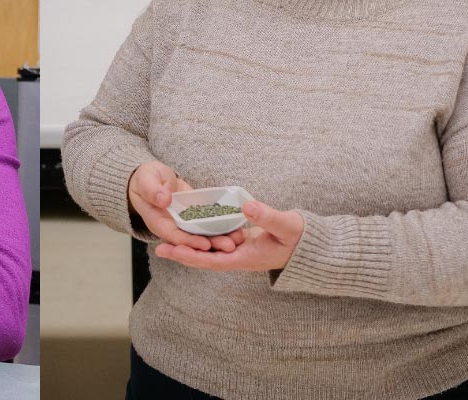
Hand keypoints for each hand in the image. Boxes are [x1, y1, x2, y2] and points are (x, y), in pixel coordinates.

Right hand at [127, 161, 238, 251]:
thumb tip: (164, 199)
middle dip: (212, 244)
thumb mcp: (146, 181)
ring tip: (239, 237)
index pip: (176, 237)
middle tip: (231, 245)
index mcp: (158, 222)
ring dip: (220, 236)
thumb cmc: (144, 178)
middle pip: (193, 239)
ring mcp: (184, 220)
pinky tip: (236, 223)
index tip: (206, 244)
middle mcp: (173, 226)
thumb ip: (153, 190)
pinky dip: (221, 223)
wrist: (151, 176)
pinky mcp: (194, 213)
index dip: (190, 242)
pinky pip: (208, 220)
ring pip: (203, 232)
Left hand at [154, 200, 304, 271]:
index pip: (211, 261)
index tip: (170, 251)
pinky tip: (191, 226)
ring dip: (189, 244)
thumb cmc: (300, 238)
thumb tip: (245, 207)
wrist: (310, 245)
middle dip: (182, 252)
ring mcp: (239, 250)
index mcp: (246, 258)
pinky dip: (203, 235)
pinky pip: (217, 241)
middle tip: (157, 245)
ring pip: (209, 249)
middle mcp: (238, 257)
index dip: (189, 256)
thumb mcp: (286, 226)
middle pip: (204, 258)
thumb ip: (268, 217)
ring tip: (168, 235)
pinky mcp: (241, 242)